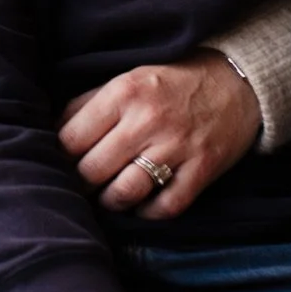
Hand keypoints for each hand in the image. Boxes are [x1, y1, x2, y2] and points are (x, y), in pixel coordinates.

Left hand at [59, 51, 259, 218]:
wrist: (238, 83)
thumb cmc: (172, 83)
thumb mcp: (128, 79)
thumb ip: (89, 104)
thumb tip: (52, 134)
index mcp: (123, 93)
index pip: (70, 139)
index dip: (59, 157)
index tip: (60, 164)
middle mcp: (147, 120)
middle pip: (92, 170)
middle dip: (81, 183)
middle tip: (82, 185)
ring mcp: (177, 147)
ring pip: (125, 193)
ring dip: (110, 201)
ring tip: (108, 196)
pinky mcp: (202, 169)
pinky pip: (165, 207)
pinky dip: (148, 213)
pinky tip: (142, 204)